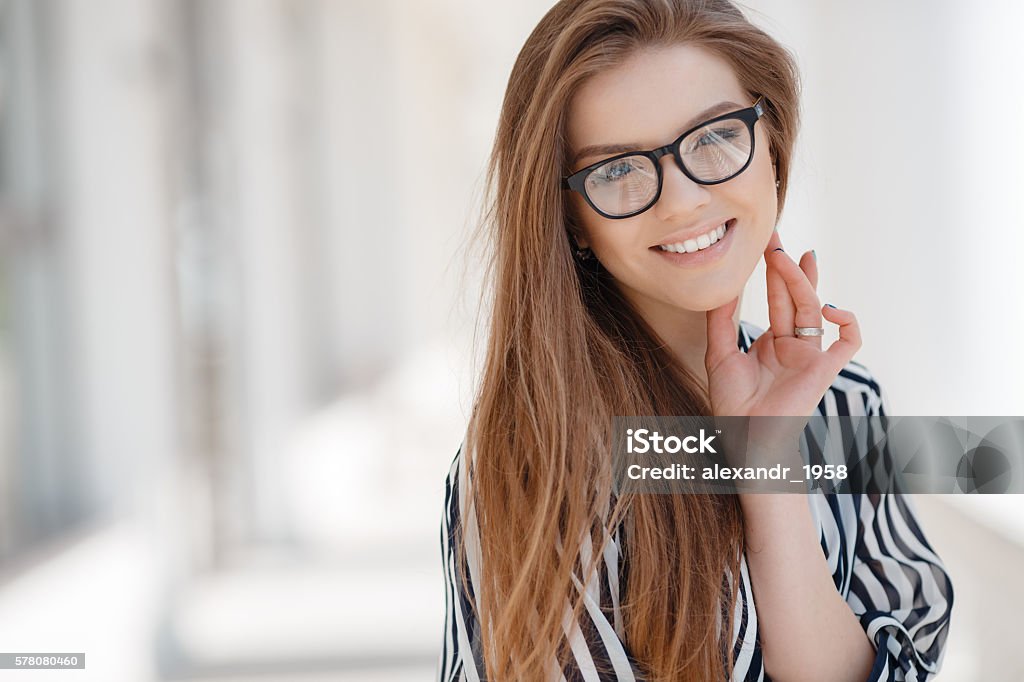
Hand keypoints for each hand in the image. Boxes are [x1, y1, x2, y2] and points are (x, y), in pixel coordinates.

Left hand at [704, 231, 861, 418]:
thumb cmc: (732, 403)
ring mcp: (810, 356)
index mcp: (772, 343)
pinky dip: (848, 323)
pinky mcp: (824, 370)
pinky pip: (849, 342)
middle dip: (789, 268)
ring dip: (804, 283)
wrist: (743, 435)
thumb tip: (724, 286)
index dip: (776, 274)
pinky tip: (830, 307)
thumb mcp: (720, 353)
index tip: (768, 247)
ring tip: (790, 258)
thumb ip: (721, 320)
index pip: (778, 300)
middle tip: (777, 240)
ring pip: (815, 310)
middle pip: (796, 299)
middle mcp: (794, 346)